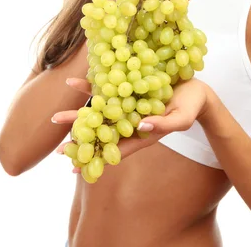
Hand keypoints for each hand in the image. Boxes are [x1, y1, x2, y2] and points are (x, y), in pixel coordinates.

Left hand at [54, 77, 210, 170]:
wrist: (195, 89)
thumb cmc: (191, 107)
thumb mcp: (181, 118)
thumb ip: (163, 125)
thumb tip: (140, 127)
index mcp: (142, 134)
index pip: (114, 150)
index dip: (95, 157)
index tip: (75, 168)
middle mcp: (130, 121)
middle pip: (101, 131)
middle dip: (80, 138)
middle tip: (58, 149)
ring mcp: (127, 104)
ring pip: (98, 111)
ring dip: (77, 115)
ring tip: (55, 117)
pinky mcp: (127, 87)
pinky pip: (104, 87)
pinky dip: (88, 86)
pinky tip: (71, 82)